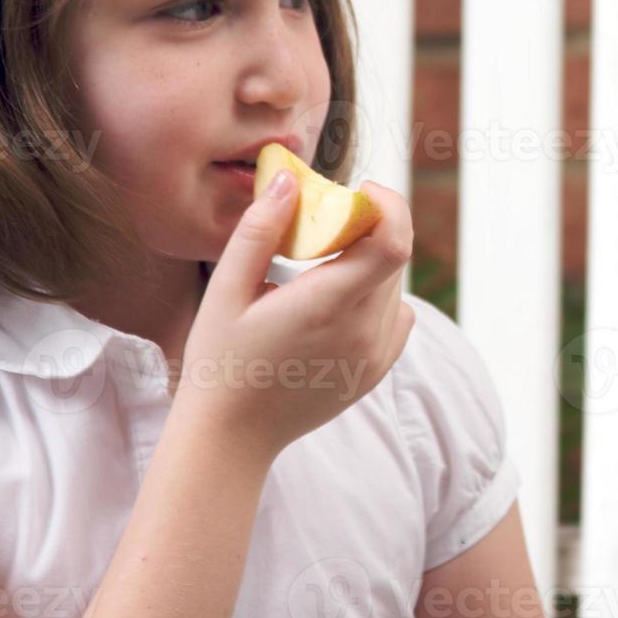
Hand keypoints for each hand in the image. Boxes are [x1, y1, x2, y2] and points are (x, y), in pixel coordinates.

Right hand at [177, 172, 415, 462]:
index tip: (360, 190)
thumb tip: (288, 180)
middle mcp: (364, 331)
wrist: (232, 436)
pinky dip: (378, 296)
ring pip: (395, 285)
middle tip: (329, 222)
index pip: (393, 242)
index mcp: (328, 306)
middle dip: (370, 227)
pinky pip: (396, 315)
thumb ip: (260, 230)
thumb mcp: (226, 290)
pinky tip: (337, 302)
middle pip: (394, 257)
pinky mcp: (377, 370)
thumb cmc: (221, 361)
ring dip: (372, 262)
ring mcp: (376, 354)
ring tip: (325, 266)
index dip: (388, 205)